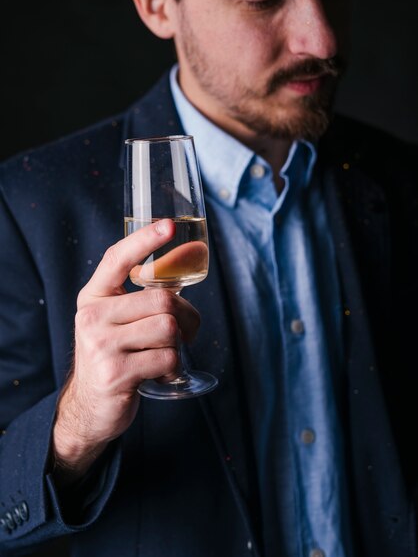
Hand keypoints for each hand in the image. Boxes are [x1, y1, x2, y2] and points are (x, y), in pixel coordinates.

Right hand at [52, 219, 199, 482]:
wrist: (89, 405)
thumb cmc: (113, 354)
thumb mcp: (116, 320)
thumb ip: (144, 294)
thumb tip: (187, 258)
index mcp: (93, 296)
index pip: (117, 259)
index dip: (144, 240)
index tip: (169, 226)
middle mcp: (92, 316)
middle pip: (161, 300)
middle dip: (186, 316)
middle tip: (186, 331)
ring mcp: (101, 345)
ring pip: (168, 328)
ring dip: (179, 344)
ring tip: (168, 353)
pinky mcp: (115, 372)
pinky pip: (166, 358)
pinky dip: (173, 368)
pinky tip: (160, 373)